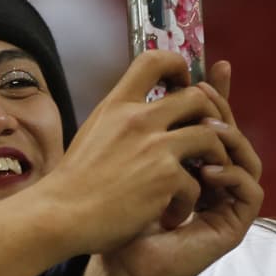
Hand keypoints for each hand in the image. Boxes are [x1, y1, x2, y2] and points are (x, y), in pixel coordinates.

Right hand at [39, 50, 230, 256]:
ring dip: (214, 158)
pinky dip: (189, 201)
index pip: (154, 60)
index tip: (182, 85)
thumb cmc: (72, 182)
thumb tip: (141, 115)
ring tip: (203, 177)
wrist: (61, 215)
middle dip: (210, 117)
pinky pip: (198, 182)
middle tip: (205, 139)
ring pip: (211, 136)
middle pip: (197, 97)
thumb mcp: (93, 133)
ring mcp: (155, 147)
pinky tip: (172, 213)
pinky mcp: (166, 177)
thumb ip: (120, 121)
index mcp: (117, 105)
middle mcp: (138, 119)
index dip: (177, 66)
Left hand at [78, 61, 263, 275]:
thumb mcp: (130, 159)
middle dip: (222, 110)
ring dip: (230, 140)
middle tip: (204, 92)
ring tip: (206, 130)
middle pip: (233, 135)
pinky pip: (250, 192)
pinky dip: (232, 176)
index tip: (215, 65)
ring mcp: (226, 202)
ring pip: (247, 159)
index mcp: (193, 162)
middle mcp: (215, 179)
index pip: (212, 122)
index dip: (218, 94)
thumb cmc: (116, 213)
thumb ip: (143, 129)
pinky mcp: (233, 224)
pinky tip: (209, 169)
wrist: (117, 259)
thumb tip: (145, 84)